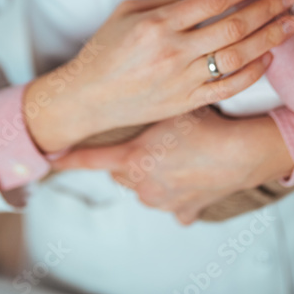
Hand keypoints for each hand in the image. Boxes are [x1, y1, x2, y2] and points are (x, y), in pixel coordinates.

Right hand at [24, 0, 293, 152]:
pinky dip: (253, 72)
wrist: (88, 97)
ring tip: (291, 23)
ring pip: (239, 57)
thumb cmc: (105, 50)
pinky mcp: (187, 102)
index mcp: (159, 24)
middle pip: (234, 26)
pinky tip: (268, 57)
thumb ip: (165, 2)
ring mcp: (183, 80)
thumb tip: (201, 1)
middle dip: (268, 8)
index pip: (214, 0)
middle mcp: (174, 52)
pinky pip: (229, 87)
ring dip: (270, 38)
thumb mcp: (126, 12)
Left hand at [52, 107, 293, 224]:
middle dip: (125, 159)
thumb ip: (144, 100)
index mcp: (132, 160)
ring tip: (169, 157)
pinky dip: (178, 198)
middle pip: (120, 172)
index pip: (89, 160)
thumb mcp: (168, 107)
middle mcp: (142, 185)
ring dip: (150, 176)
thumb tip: (126, 84)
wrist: (241, 153)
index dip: (68, 159)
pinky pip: (175, 208)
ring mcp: (163, 202)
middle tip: (139, 142)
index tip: (52, 158)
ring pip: (144, 189)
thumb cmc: (203, 126)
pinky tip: (186, 183)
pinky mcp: (186, 210)